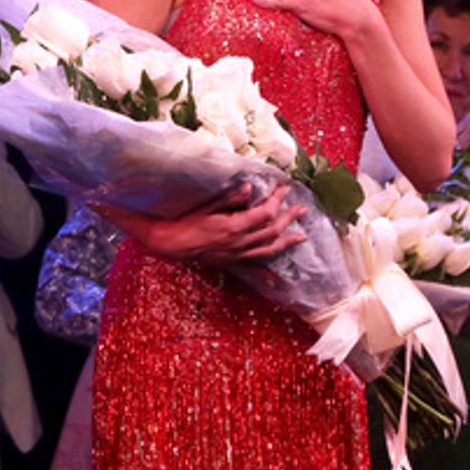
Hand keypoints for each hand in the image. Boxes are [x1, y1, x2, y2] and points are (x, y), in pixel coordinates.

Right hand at [92, 182, 306, 265]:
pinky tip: (274, 281)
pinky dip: (264, 275)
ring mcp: (235, 255)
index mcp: (233, 226)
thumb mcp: (206, 206)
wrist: (168, 243)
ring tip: (301, 236)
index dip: (278, 200)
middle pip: (271, 231)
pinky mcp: (229, 263)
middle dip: (288, 219)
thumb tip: (250, 188)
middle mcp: (238, 243)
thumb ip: (229, 198)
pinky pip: (250, 270)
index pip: (265, 213)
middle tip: (301, 208)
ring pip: (267, 250)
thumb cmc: (185, 221)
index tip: (285, 188)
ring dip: (286, 243)